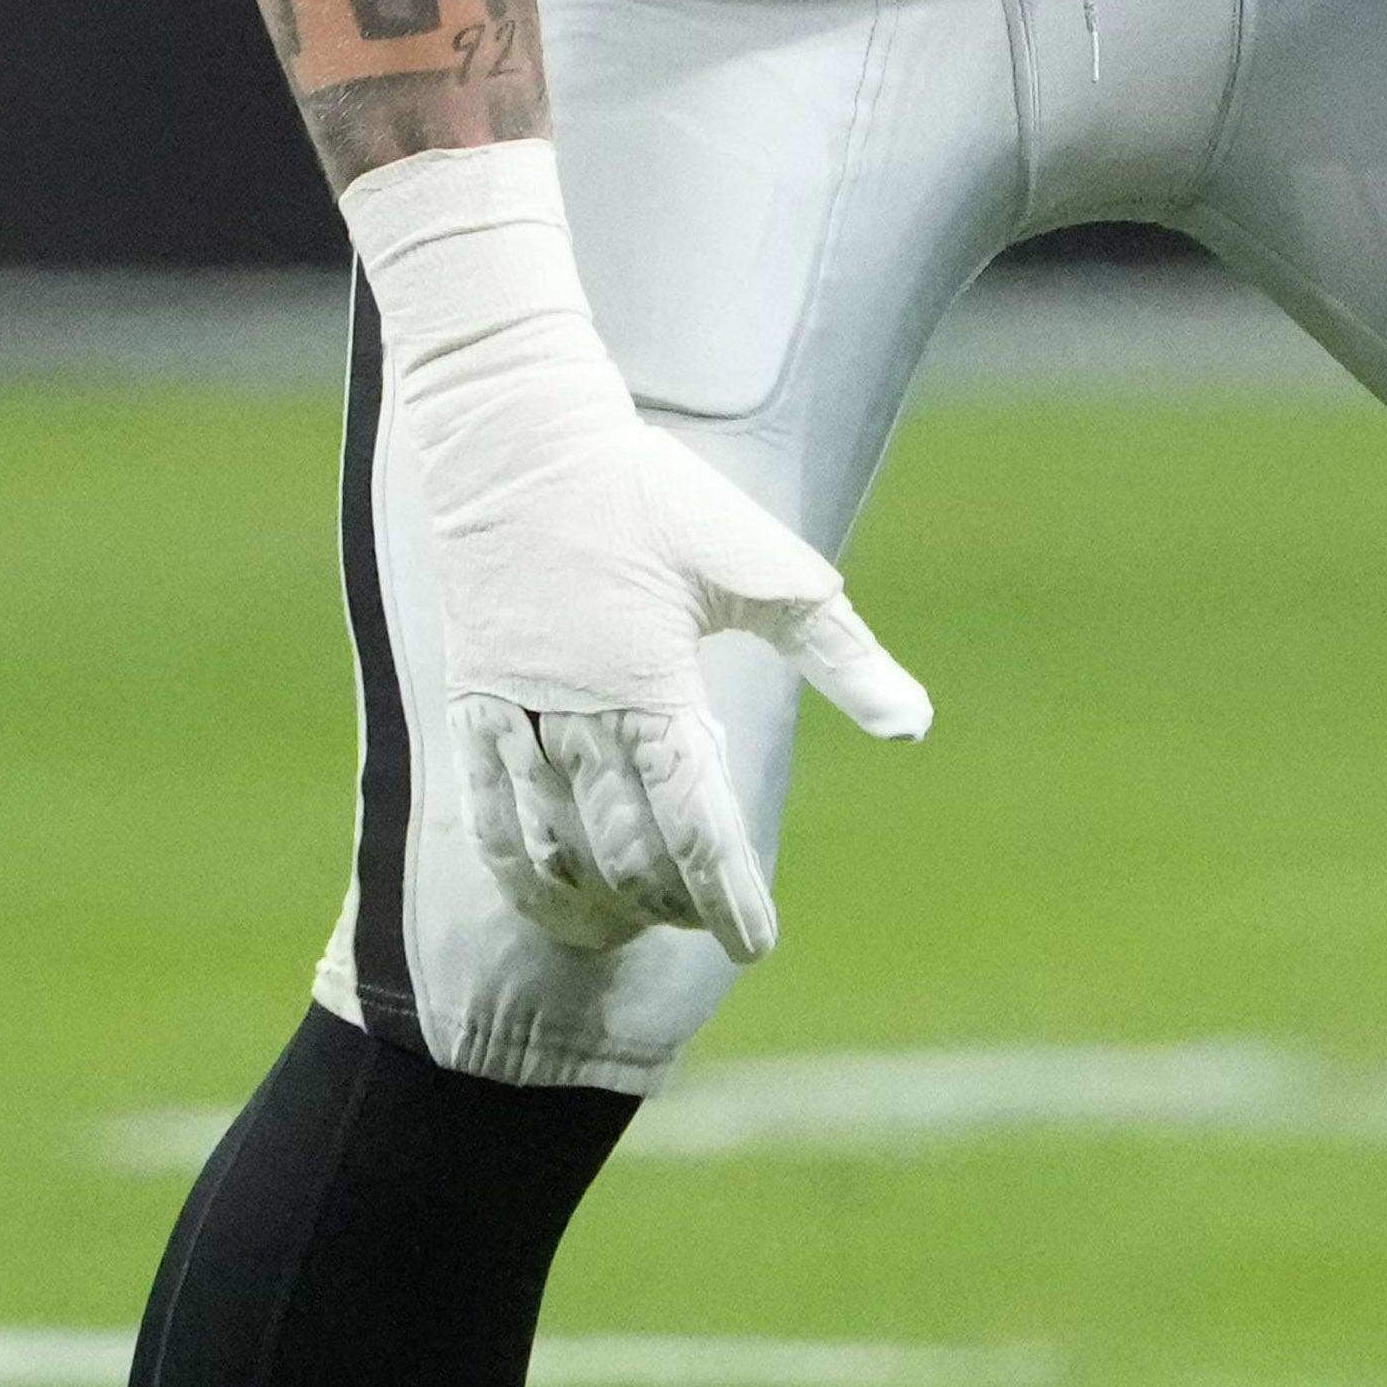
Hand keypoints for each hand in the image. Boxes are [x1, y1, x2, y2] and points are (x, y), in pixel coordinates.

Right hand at [376, 296, 929, 961]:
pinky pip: (487, 820)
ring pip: (557, 848)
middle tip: (708, 917)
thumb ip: (841, 656)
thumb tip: (913, 728)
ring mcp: (516, 718)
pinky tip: (554, 900)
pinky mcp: (472, 707)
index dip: (727, 895)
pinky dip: (524, 873)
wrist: (517, 442)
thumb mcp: (767, 571)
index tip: (755, 944)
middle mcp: (578, 717)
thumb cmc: (654, 496)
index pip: (697, 827)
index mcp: (654, 688)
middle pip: (628, 851)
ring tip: (643, 923)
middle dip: (672, 900)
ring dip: (602, 900)